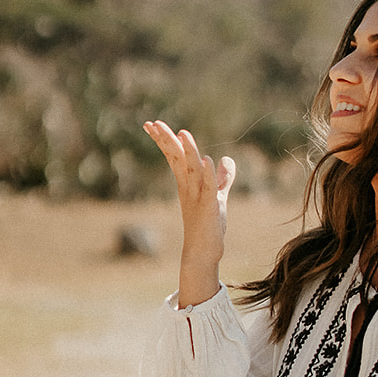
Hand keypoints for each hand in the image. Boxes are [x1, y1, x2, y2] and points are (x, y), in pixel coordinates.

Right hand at [143, 120, 235, 306]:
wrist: (204, 253)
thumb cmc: (208, 225)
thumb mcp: (217, 196)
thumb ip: (221, 178)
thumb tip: (225, 159)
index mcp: (188, 183)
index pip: (175, 156)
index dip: (165, 140)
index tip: (152, 124)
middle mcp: (188, 187)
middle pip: (176, 159)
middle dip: (165, 140)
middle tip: (152, 123)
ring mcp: (197, 197)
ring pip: (191, 169)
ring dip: (188, 151)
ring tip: (182, 133)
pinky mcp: (208, 207)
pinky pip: (208, 187)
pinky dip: (208, 173)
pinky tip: (207, 160)